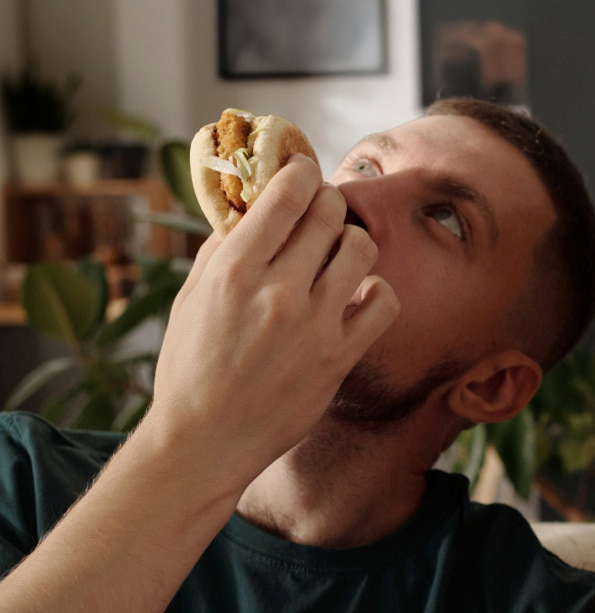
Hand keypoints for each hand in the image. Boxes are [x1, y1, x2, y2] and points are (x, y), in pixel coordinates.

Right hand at [146, 155, 398, 488]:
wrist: (205, 439)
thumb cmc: (191, 367)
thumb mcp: (193, 297)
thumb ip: (224, 248)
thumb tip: (254, 205)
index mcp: (234, 269)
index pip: (286, 193)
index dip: (299, 172)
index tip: (301, 172)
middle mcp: (278, 291)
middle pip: (329, 212)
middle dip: (326, 203)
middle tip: (321, 213)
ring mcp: (315, 324)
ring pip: (362, 248)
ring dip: (353, 244)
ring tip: (338, 257)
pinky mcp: (341, 356)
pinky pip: (385, 301)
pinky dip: (376, 291)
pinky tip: (357, 297)